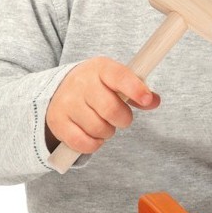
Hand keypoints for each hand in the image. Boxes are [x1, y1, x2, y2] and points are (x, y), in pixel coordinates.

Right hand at [45, 57, 159, 156]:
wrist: (58, 90)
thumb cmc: (97, 87)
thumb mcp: (116, 81)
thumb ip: (137, 91)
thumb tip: (154, 101)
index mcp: (100, 68)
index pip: (119, 76)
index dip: (135, 88)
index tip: (146, 99)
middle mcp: (81, 83)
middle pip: (110, 109)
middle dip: (123, 119)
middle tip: (121, 118)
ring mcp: (67, 102)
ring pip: (98, 128)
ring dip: (107, 132)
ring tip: (103, 123)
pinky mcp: (57, 122)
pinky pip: (84, 143)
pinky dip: (93, 144)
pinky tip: (92, 134)